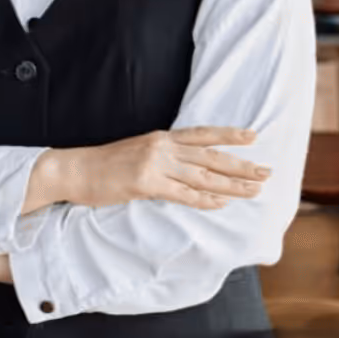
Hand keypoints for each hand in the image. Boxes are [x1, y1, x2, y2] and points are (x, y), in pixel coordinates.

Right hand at [27, 127, 268, 213]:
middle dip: (241, 165)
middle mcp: (161, 147)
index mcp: (160, 137)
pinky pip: (183, 193)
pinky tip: (221, 203)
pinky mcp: (146, 183)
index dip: (229, 135)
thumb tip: (182, 166)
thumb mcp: (135, 151)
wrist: (72, 169)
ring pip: (203, 176)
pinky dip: (204, 199)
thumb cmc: (101, 165)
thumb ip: (160, 155)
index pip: (202, 134)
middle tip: (266, 172)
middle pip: (210, 156)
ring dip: (232, 185)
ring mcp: (154, 164)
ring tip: (254, 191)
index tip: (253, 137)